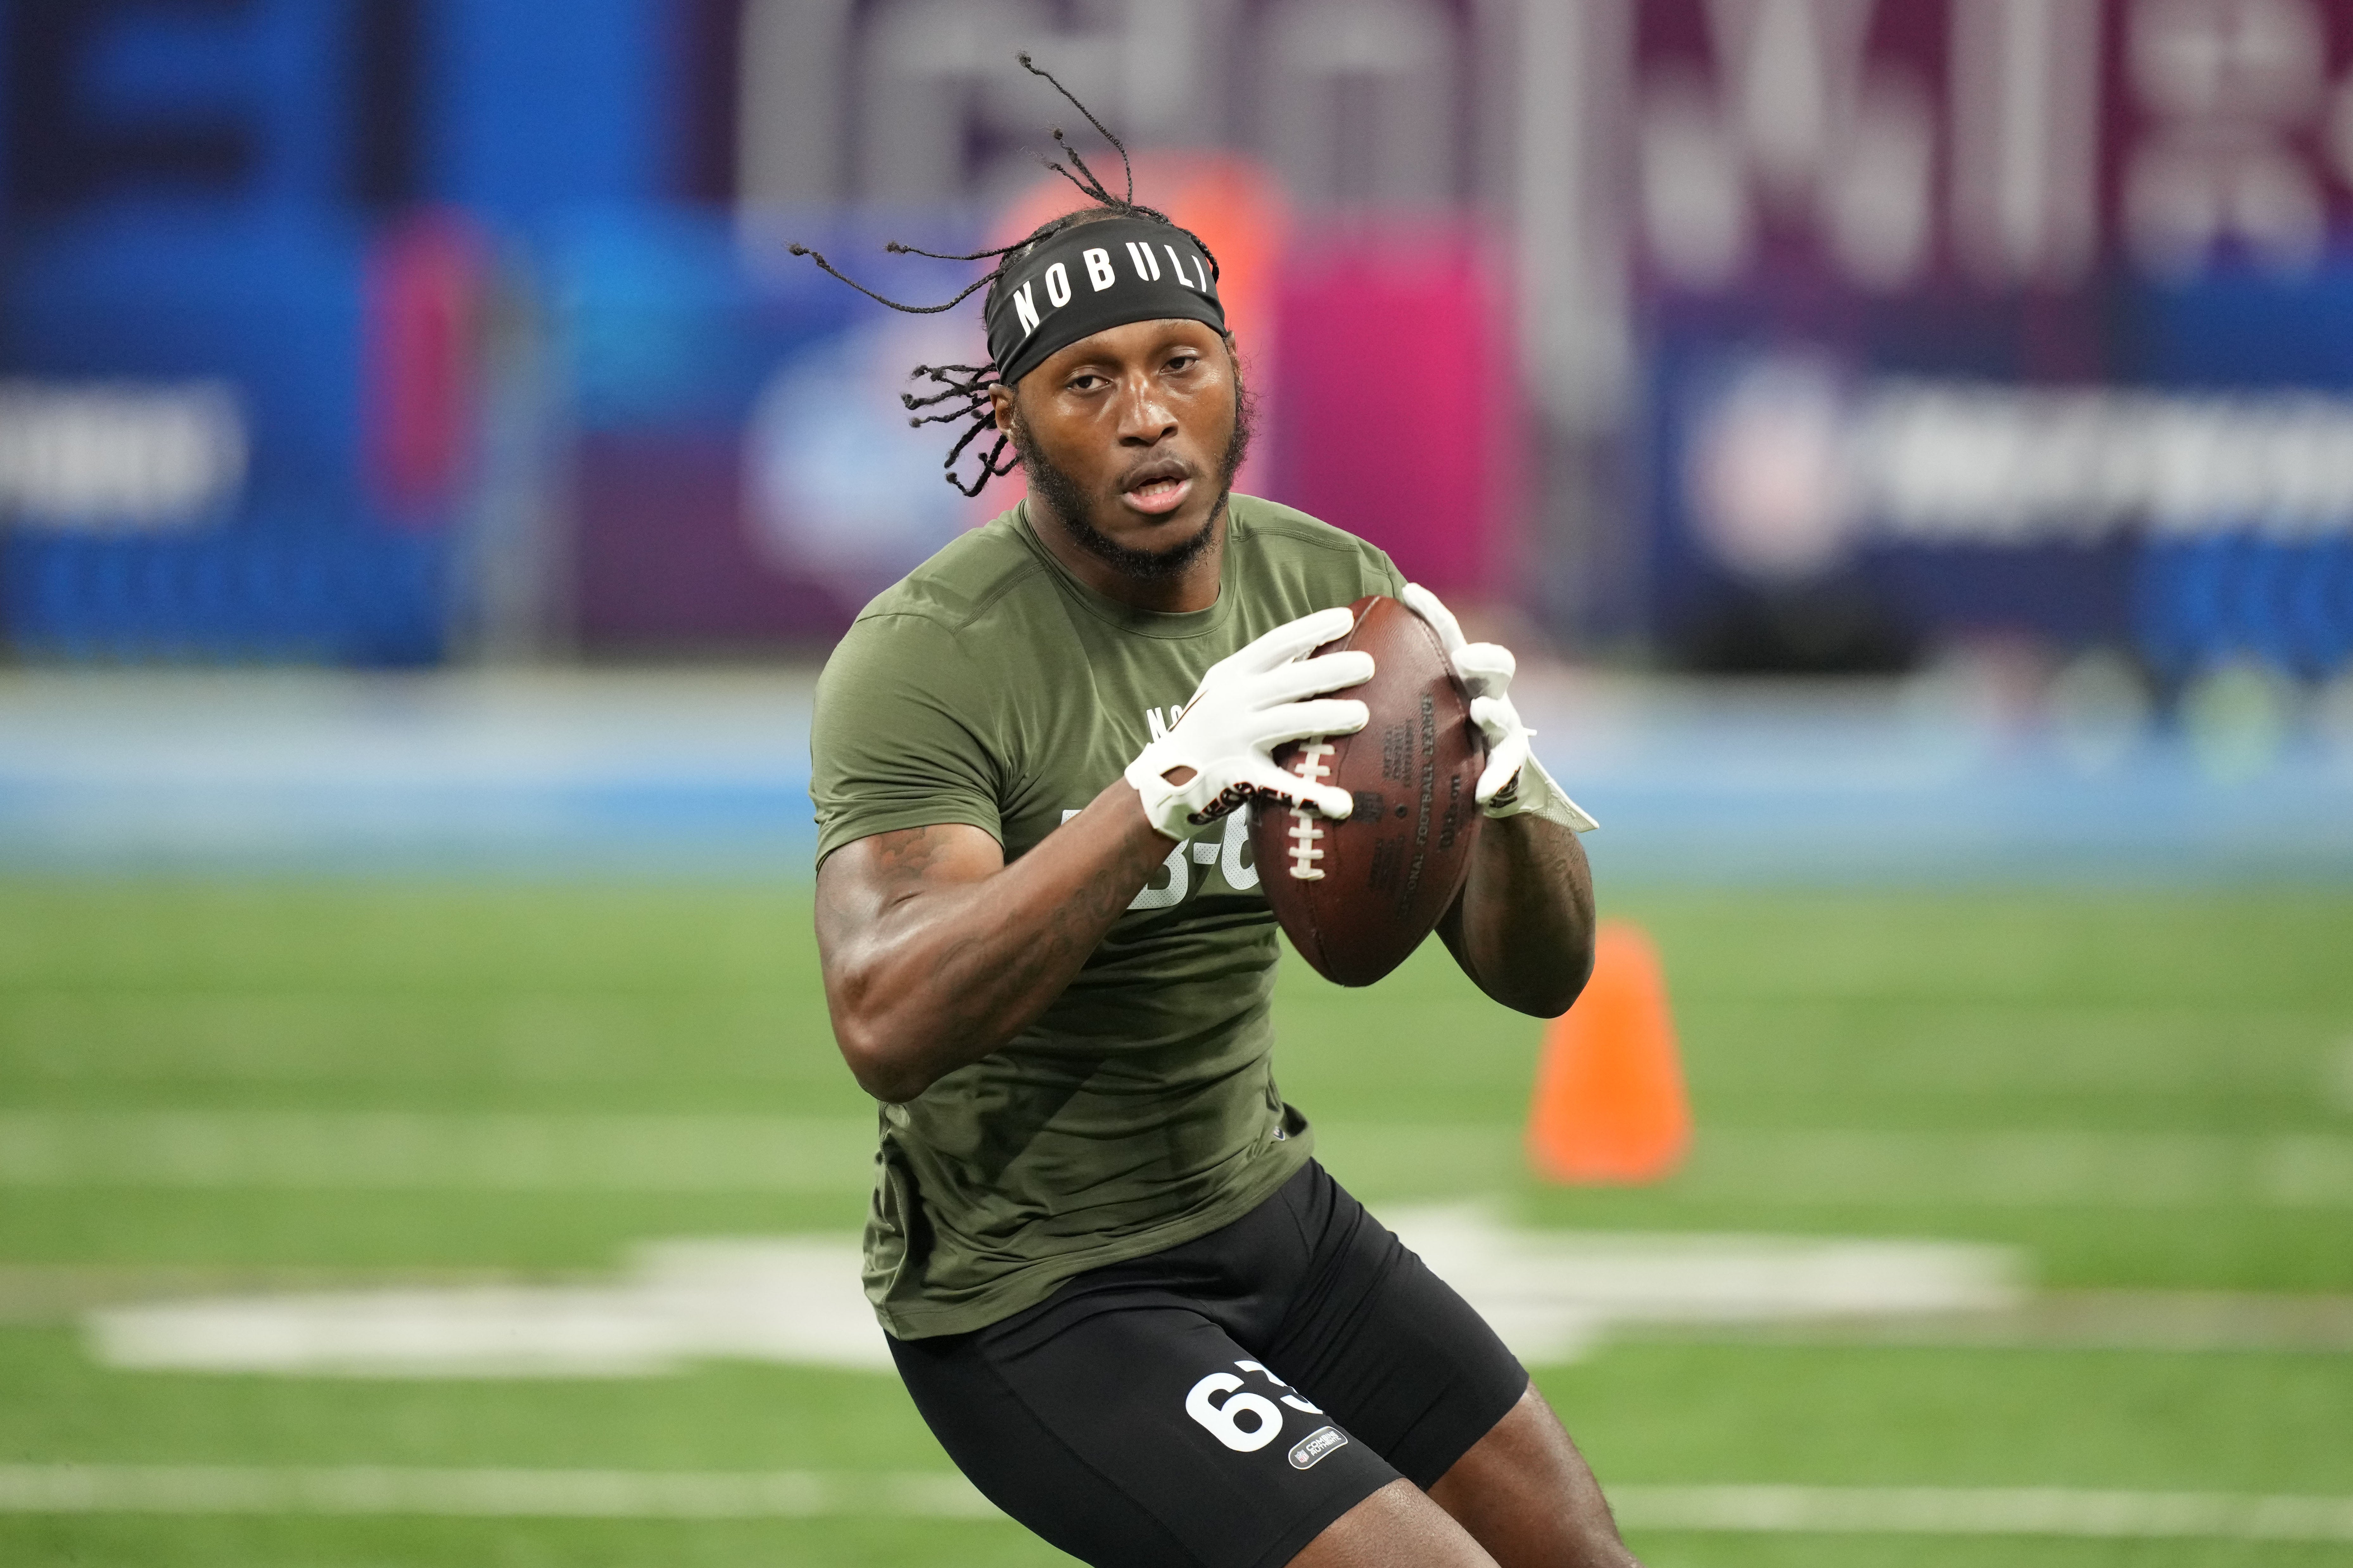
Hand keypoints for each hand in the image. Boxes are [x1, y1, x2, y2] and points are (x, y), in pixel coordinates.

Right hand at [1125, 606, 1372, 838]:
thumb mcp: (1225, 692)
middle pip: (1288, 681)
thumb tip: (1316, 650)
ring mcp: (1233, 739)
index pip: (1275, 644)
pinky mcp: (1237, 778)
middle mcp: (1230, 702)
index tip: (1345, 618)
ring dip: (1327, 717)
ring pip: (1288, 723)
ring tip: (1362, 714)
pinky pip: (1281, 786)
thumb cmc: (1207, 732)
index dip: (1311, 629)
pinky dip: (1312, 796)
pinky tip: (1341, 804)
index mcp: (1230, 675)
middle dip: (1330, 670)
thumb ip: (1263, 675)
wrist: (1161, 783)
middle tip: (1368, 665)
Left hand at [1401, 583, 1596, 829]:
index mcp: (1458, 674)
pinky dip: (1496, 777)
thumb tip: (1318, 668)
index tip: (1409, 593)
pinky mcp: (1508, 760)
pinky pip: (1507, 768)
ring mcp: (1502, 726)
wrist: (1472, 778)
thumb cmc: (1432, 732)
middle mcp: (1486, 692)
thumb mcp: (1410, 704)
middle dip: (1482, 658)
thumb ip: (1384, 685)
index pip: (1448, 635)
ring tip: (1480, 711)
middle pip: (1497, 665)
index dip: (1433, 612)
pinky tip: (1481, 790)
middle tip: (1462, 659)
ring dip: (1494, 713)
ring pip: (1504, 714)